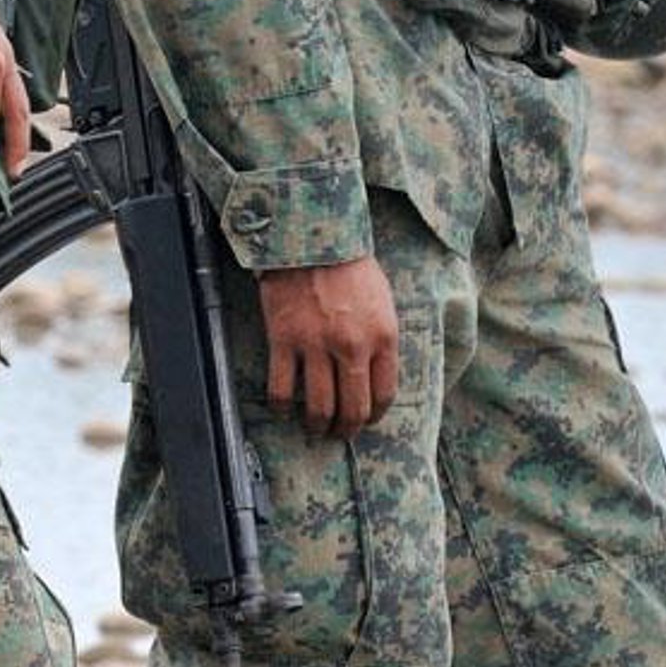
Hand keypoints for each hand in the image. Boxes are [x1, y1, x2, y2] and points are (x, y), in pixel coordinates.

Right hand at [257, 256, 397, 438]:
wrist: (311, 234)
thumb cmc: (349, 264)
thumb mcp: (381, 299)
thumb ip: (381, 338)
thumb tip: (374, 375)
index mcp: (382, 335)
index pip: (384, 394)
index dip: (375, 415)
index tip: (367, 418)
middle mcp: (352, 346)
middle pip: (353, 409)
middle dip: (347, 429)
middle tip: (340, 433)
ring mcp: (316, 344)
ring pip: (319, 407)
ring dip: (318, 425)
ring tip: (315, 428)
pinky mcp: (284, 339)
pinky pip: (282, 389)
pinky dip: (283, 408)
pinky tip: (285, 409)